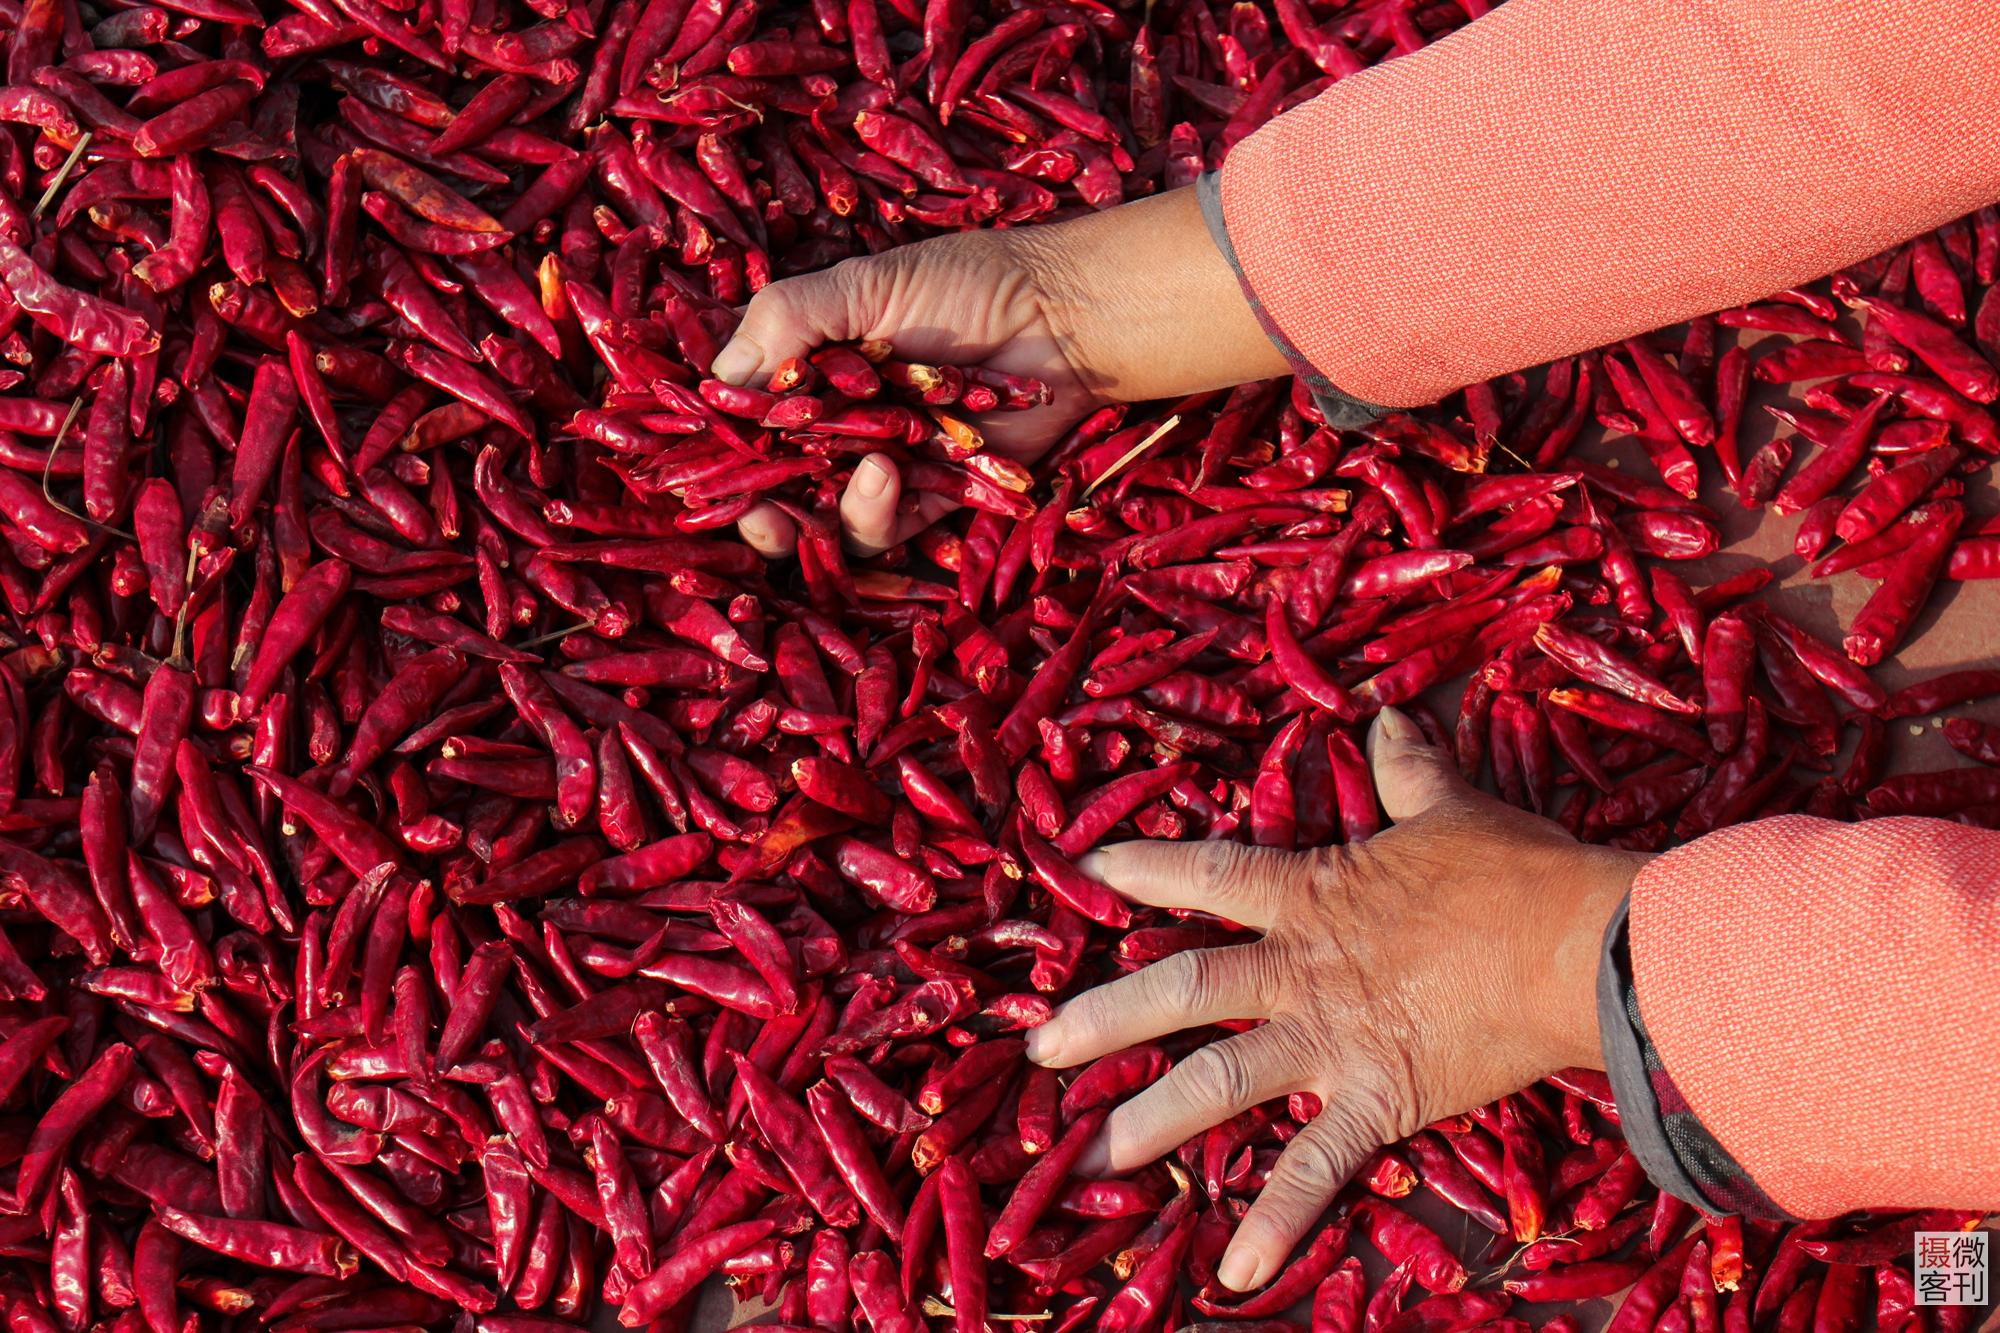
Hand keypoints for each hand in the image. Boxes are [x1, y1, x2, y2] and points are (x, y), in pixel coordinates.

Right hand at [716, 227, 1100, 556]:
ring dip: (821, 517)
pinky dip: (878, 515)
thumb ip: (787, 321)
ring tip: (861, 472)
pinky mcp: (929, 498)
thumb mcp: (862, 286)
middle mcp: (838, 428)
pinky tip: (889, 475)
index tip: (704, 468)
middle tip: (760, 514)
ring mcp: (882, 466)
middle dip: (759, 511)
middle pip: (775, 489)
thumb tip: (718, 377)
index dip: (721, 453)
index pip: (745, 426)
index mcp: (809, 374)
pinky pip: (885, 532)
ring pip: (825, 522)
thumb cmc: (963, 285)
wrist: (1059, 317)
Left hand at [1023, 708, 1646, 1292]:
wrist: (1578, 944)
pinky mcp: (1375, 1098)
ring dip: (1153, 1118)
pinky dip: (1277, 1221)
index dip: (1143, 868)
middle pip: (1181, 986)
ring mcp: (1330, 1036)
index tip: (1082, 869)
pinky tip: (1235, 1273)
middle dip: (1104, 1016)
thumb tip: (1391, 715)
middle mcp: (1301, 968)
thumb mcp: (1452, 810)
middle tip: (1040, 1048)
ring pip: (1219, 1078)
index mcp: (1314, 895)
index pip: (1210, 874)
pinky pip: (1314, 1167)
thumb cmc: (1515, 874)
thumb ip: (1410, 769)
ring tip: (1092, 1155)